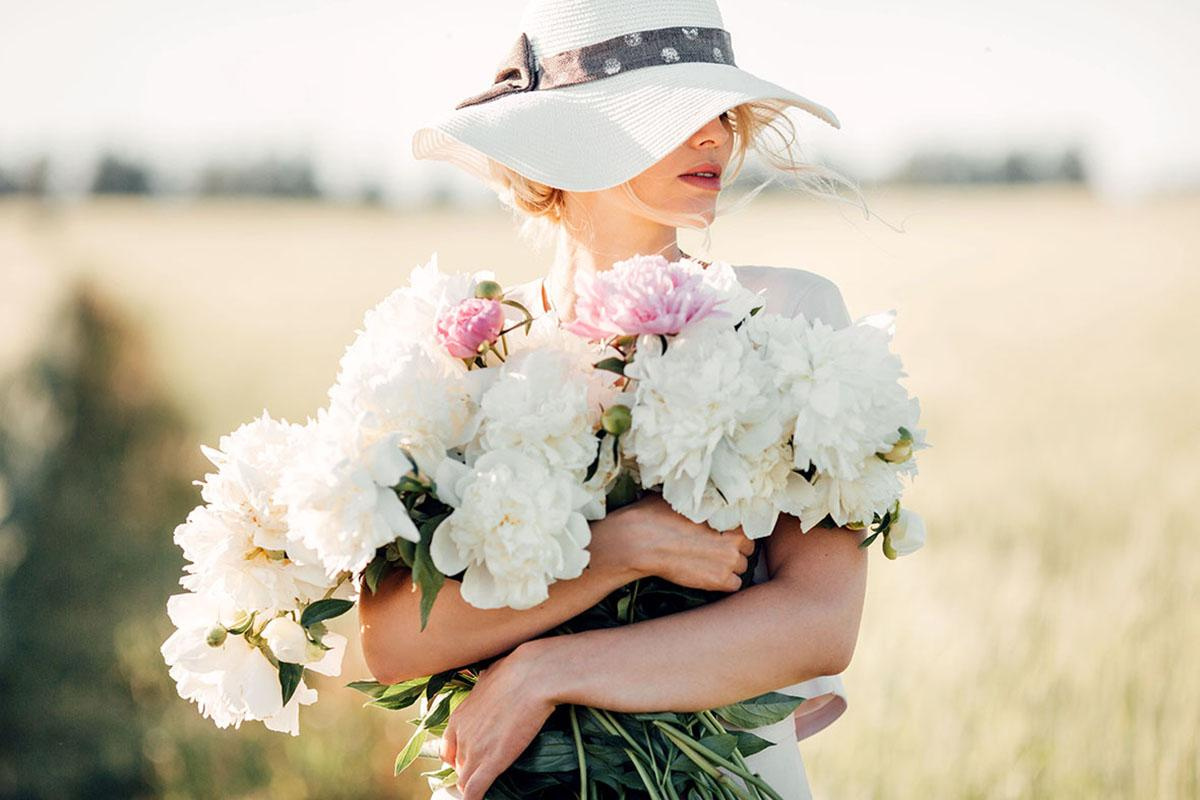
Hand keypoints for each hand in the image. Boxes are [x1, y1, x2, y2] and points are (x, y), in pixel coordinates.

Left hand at [436, 643, 556, 799]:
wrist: (533, 676)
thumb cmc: (517, 670)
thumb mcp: (491, 674)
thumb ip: (485, 685)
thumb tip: (490, 679)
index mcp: (459, 716)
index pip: (447, 749)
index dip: (458, 758)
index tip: (471, 760)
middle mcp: (461, 735)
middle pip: (457, 766)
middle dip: (469, 772)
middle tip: (485, 772)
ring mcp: (475, 750)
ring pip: (464, 782)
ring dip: (474, 786)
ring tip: (486, 787)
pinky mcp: (491, 762)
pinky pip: (474, 792)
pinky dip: (475, 799)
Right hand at [612, 492, 756, 591]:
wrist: (640, 543)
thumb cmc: (655, 516)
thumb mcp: (683, 501)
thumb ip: (703, 503)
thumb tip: (706, 498)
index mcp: (727, 518)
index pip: (747, 523)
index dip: (735, 527)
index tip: (724, 530)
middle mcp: (733, 542)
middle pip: (748, 546)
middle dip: (735, 546)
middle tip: (717, 545)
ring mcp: (727, 563)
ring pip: (742, 566)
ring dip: (731, 564)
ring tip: (712, 560)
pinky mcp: (717, 581)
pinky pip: (735, 584)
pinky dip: (725, 581)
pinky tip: (710, 573)